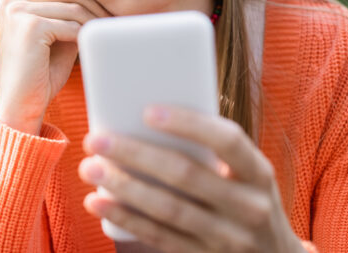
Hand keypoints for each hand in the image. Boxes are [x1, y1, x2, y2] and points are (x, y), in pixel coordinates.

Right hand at [0, 0, 111, 134]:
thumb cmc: (44, 74)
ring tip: (98, 44)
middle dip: (93, 7)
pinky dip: (84, 35)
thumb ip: (70, 9)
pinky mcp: (26, 23)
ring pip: (74, 4)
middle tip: (111, 26)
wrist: (23, 108)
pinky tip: (82, 49)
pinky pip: (71, 21)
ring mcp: (16, 8)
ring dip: (93, 25)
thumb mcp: (61, 33)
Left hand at [78, 105, 305, 252]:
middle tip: (96, 139)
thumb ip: (207, 149)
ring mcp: (227, 237)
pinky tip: (98, 202)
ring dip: (122, 187)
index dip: (188, 124)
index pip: (227, 140)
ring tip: (89, 168)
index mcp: (257, 172)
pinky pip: (158, 236)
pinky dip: (125, 218)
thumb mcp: (244, 172)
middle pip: (184, 175)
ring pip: (167, 209)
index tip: (147, 111)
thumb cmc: (243, 195)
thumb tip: (142, 114)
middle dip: (134, 154)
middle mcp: (248, 206)